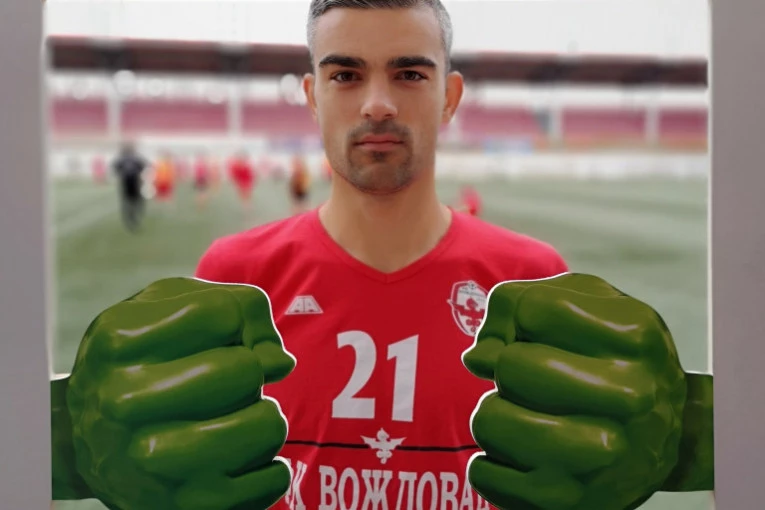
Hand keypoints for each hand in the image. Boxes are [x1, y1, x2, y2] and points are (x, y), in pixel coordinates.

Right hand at [63, 277, 295, 509]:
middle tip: (223, 387)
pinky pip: (276, 477)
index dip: (240, 324)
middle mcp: (125, 403)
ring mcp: (156, 463)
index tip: (225, 340)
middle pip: (247, 369)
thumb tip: (280, 362)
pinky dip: (267, 466)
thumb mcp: (163, 308)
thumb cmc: (140, 361)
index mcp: (118, 343)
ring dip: (263, 418)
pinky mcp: (192, 509)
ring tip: (231, 421)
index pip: (225, 314)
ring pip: (269, 423)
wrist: (84, 444)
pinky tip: (231, 461)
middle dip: (250, 373)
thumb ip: (234, 305)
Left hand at [462, 273, 705, 509]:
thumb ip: (521, 301)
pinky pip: (482, 474)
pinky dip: (489, 462)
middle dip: (505, 368)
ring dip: (494, 414)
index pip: (530, 310)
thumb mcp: (589, 305)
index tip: (529, 336)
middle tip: (530, 382)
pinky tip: (524, 456)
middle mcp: (631, 396)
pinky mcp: (567, 504)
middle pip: (509, 365)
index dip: (515, 321)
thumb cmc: (613, 357)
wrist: (671, 439)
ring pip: (489, 420)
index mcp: (635, 336)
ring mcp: (601, 457)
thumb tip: (477, 356)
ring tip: (524, 416)